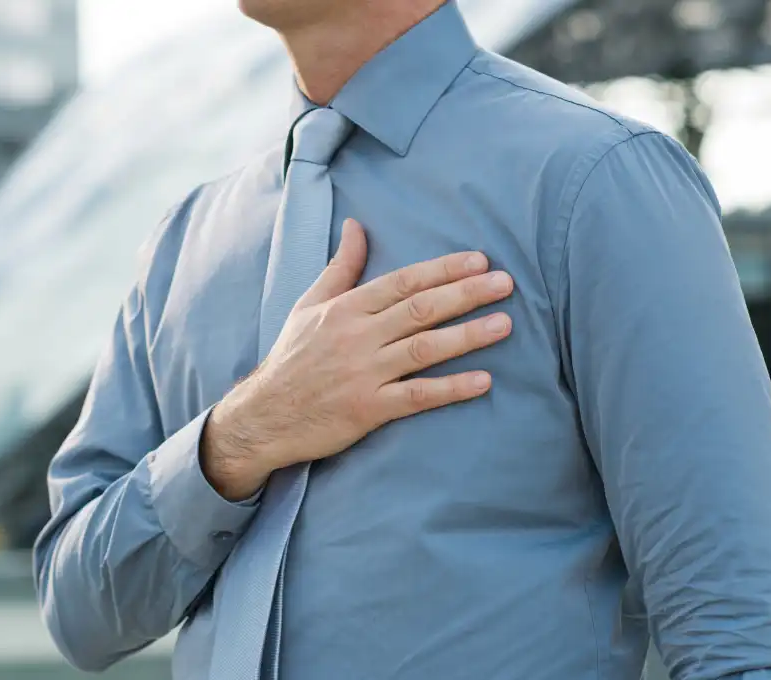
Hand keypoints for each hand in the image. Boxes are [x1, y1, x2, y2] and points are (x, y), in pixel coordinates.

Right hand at [202, 218, 513, 499]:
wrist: (265, 416)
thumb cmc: (292, 358)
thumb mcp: (309, 306)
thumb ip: (340, 267)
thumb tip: (356, 224)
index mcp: (345, 308)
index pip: (402, 281)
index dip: (442, 270)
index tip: (478, 261)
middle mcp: (356, 337)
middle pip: (419, 309)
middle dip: (465, 294)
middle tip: (506, 284)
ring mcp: (363, 373)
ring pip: (423, 349)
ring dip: (467, 336)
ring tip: (505, 324)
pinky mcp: (368, 409)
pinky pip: (417, 397)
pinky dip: (450, 388)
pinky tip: (483, 381)